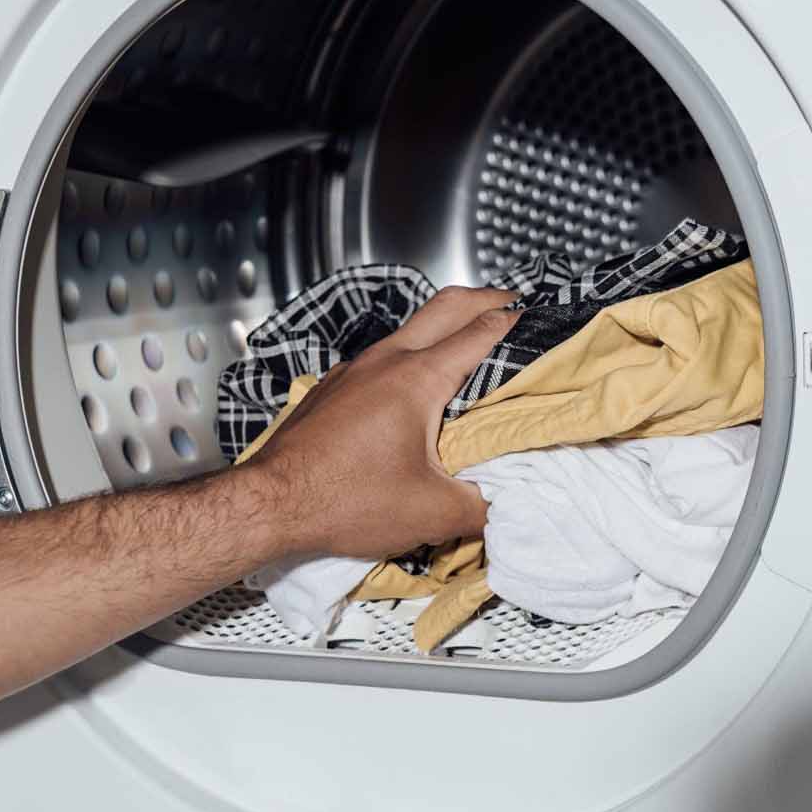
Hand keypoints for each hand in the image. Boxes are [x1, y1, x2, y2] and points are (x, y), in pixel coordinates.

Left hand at [244, 287, 519, 558]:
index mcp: (417, 379)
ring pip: (409, 329)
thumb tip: (508, 506)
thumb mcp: (431, 513)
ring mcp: (353, 370)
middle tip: (515, 305)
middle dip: (486, 298)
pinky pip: (382, 357)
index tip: (542, 316)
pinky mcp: (332, 388)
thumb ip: (482, 506)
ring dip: (445, 327)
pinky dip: (412, 356)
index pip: (481, 332)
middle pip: (445, 306)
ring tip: (471, 345)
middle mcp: (385, 361)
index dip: (517, 320)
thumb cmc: (346, 501)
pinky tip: (416, 387)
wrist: (268, 504)